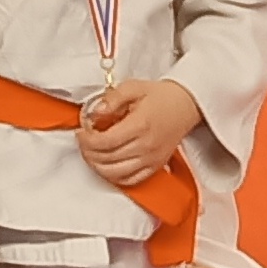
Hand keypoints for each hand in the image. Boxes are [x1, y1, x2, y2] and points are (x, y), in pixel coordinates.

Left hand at [76, 78, 203, 190]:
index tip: (81, 133)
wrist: (185, 105)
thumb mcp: (133, 87)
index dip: (87, 140)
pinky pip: (131, 180)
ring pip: (117, 174)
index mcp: (140, 125)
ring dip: (98, 166)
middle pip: (108, 159)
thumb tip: (95, 112)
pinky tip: (107, 166)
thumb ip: (111, 99)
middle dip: (88, 152)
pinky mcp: (156, 166)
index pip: (106, 142)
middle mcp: (147, 146)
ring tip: (92, 154)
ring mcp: (152, 159)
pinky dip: (115, 177)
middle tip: (83, 142)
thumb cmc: (160, 96)